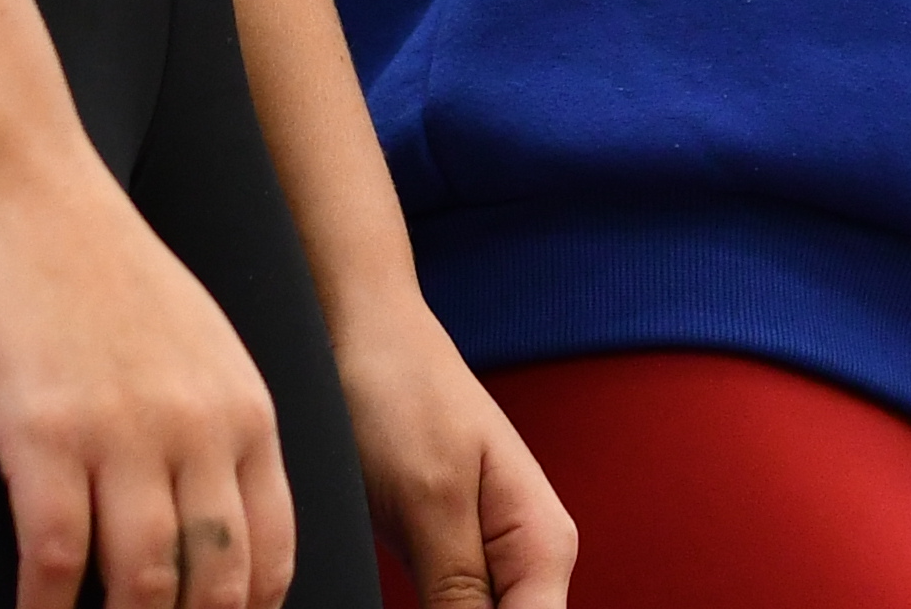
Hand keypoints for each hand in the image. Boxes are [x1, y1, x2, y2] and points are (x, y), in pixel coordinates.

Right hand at [0, 147, 293, 608]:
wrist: (15, 177)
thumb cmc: (93, 258)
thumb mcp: (194, 337)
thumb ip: (216, 421)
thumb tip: (217, 513)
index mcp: (243, 408)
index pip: (272, 556)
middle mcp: (198, 427)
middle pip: (216, 586)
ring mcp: (122, 432)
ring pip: (144, 585)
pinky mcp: (43, 432)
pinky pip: (55, 559)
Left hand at [329, 286, 574, 608]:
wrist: (366, 330)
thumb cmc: (400, 394)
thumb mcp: (429, 499)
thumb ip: (460, 593)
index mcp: (544, 546)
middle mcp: (531, 560)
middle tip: (410, 595)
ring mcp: (493, 561)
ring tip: (406, 575)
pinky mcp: (453, 559)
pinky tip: (405, 603)